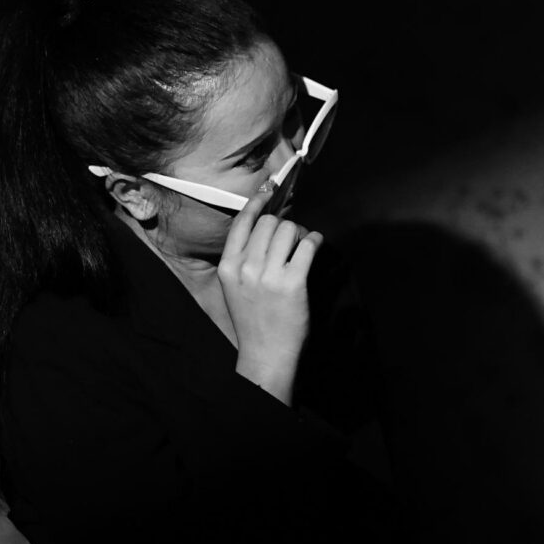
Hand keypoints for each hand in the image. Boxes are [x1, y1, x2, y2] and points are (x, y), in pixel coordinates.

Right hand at [217, 178, 320, 401]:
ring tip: (302, 246)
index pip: (243, 222)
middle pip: (269, 221)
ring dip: (300, 232)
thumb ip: (243, 257)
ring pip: (289, 229)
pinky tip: (314, 247)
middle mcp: (246, 267)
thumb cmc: (254, 319)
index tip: (269, 190)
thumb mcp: (235, 286)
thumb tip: (265, 223)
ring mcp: (269, 275)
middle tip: (291, 237)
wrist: (266, 353)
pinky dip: (314, 241)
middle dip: (284, 224)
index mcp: (228, 266)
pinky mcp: (293, 283)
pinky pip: (308, 245)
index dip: (257, 201)